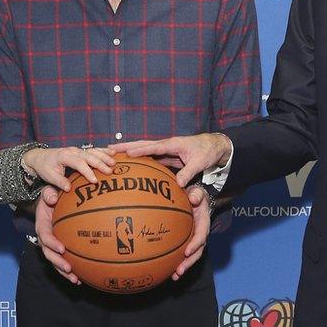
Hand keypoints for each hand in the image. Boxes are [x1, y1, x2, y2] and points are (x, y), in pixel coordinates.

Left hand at [22, 147, 114, 191]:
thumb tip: (69, 189)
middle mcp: (72, 151)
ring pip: (93, 151)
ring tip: (114, 162)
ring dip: (104, 156)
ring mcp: (78, 150)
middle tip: (109, 171)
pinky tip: (113, 153)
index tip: (95, 181)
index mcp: (64, 156)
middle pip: (88, 155)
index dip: (87, 171)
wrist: (41, 157)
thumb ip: (58, 182)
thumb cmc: (45, 167)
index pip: (78, 163)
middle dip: (100, 163)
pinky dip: (104, 151)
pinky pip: (94, 149)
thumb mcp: (48, 176)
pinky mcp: (81, 151)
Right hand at [34, 185, 79, 284]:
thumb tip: (53, 197)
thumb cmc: (51, 196)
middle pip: (48, 253)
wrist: (50, 201)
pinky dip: (70, 271)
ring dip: (64, 272)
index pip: (45, 236)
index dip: (52, 243)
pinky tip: (81, 279)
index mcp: (42, 225)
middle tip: (69, 268)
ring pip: (55, 261)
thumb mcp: (48, 191)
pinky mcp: (58, 249)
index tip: (62, 248)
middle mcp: (44, 238)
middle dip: (58, 262)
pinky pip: (62, 261)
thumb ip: (49, 194)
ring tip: (75, 280)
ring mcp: (51, 245)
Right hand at [108, 133, 231, 185]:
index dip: (139, 150)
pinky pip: (152, 157)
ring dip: (130, 151)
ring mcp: (167, 150)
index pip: (153, 147)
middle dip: (126, 146)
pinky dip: (141, 159)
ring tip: (113, 154)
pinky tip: (131, 164)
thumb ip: (188, 172)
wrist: (216, 146)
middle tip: (109, 148)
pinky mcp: (169, 156)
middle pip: (143, 145)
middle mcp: (167, 145)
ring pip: (145, 150)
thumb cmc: (208, 152)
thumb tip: (178, 183)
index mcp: (173, 144)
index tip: (126, 153)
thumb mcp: (200, 162)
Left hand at [172, 185, 209, 279]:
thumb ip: (197, 194)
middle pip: (197, 252)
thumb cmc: (195, 195)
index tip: (187, 252)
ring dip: (184, 266)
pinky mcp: (188, 241)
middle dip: (189, 263)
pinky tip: (167, 270)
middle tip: (179, 271)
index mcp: (204, 223)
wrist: (196, 198)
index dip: (195, 245)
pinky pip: (183, 253)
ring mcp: (194, 239)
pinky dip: (177, 261)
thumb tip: (193, 198)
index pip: (201, 236)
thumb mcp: (198, 192)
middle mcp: (200, 233)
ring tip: (174, 276)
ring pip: (191, 256)